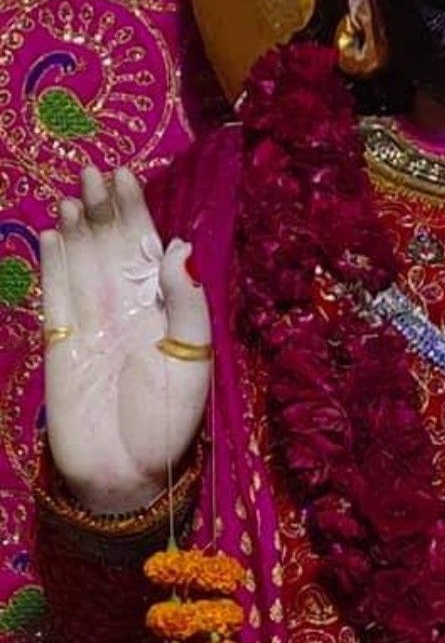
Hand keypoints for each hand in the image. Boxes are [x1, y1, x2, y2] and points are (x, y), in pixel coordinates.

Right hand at [41, 167, 210, 514]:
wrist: (127, 473)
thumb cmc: (168, 421)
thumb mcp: (194, 358)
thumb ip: (188, 301)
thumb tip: (178, 245)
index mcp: (163, 310)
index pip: (147, 248)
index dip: (136, 211)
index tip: (127, 174)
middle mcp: (126, 309)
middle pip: (111, 247)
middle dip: (104, 208)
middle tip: (93, 169)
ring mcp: (91, 324)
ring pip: (81, 263)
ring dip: (78, 228)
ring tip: (75, 194)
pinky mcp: (61, 344)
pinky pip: (55, 295)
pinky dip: (53, 264)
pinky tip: (52, 234)